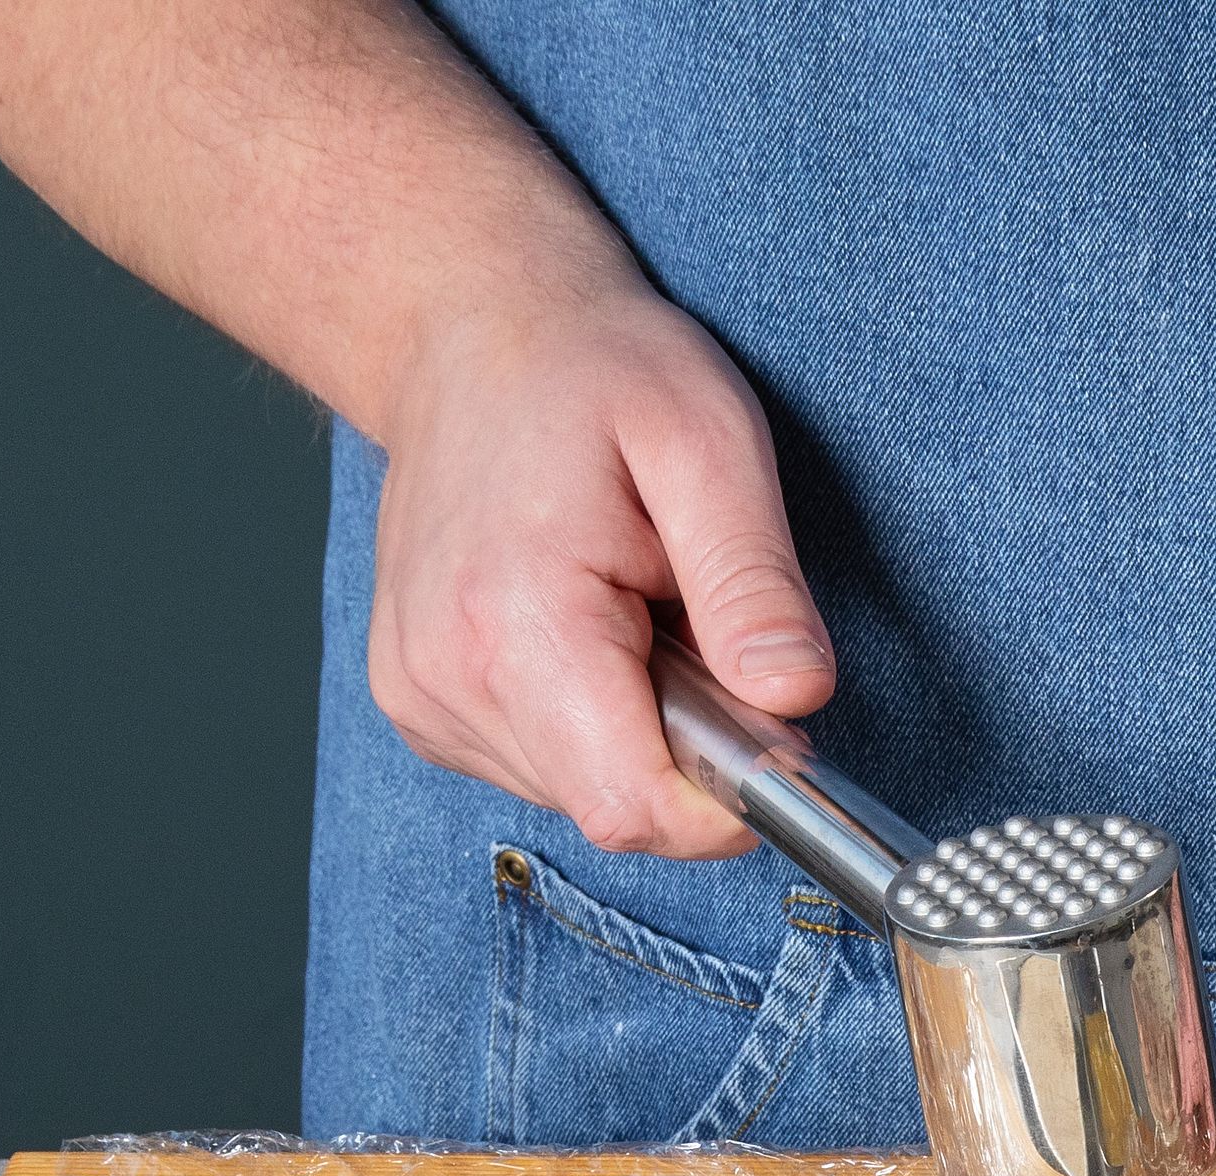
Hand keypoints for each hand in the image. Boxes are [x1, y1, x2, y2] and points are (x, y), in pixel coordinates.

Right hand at [363, 275, 832, 859]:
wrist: (468, 329)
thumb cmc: (592, 369)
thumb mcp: (708, 442)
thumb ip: (753, 582)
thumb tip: (796, 697)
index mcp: (515, 620)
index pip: (634, 807)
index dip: (725, 797)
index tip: (760, 712)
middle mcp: (447, 677)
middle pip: (615, 804)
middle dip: (685, 743)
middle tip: (688, 620)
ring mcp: (421, 696)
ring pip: (582, 792)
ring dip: (637, 724)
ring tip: (629, 605)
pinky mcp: (419, 703)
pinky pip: (541, 765)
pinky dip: (588, 715)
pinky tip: (581, 622)